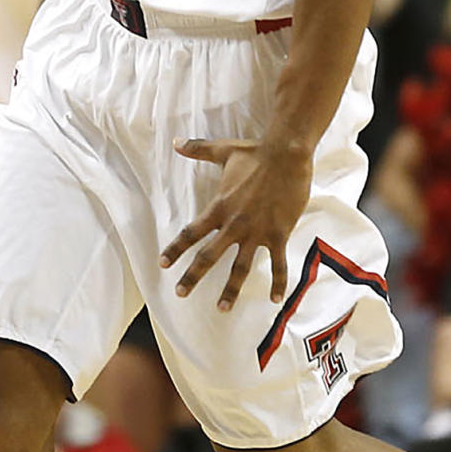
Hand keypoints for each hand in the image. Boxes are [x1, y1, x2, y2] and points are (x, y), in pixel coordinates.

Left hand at [160, 137, 312, 309]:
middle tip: (180, 293)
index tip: (163, 264)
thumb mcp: (224, 150)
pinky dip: (277, 283)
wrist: (287, 155)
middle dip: (193, 276)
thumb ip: (198, 149)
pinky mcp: (278, 234)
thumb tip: (176, 143)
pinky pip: (277, 264)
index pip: (191, 232)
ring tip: (222, 308)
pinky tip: (274, 299)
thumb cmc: (256, 152)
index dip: (176, 249)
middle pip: (208, 256)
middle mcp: (234, 224)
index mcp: (219, 207)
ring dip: (230, 289)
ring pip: (240, 267)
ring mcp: (257, 232)